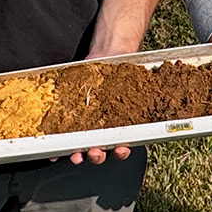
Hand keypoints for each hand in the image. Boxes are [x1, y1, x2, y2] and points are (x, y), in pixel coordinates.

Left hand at [52, 46, 148, 163]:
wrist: (109, 57)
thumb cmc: (124, 70)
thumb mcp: (132, 79)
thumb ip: (137, 86)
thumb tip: (157, 82)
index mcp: (122, 125)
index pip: (123, 145)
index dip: (121, 151)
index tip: (120, 149)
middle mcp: (104, 130)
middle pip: (102, 151)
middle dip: (97, 155)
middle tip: (94, 152)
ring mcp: (87, 127)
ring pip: (83, 148)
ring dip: (79, 155)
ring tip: (76, 155)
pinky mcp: (71, 121)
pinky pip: (65, 139)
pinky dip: (58, 149)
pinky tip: (53, 153)